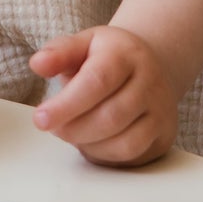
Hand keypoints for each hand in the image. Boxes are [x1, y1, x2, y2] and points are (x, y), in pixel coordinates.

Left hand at [29, 25, 178, 166]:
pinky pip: (133, 156)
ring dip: (89, 145)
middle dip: (73, 129)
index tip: (40, 118)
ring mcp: (162, 111)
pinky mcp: (164, 135)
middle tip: (52, 127)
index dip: (66, 105)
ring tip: (71, 132)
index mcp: (126, 54)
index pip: (97, 82)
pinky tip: (90, 142)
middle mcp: (150, 82)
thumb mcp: (82, 44)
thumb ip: (59, 53)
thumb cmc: (108, 57)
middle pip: (111, 117)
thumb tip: (38, 64)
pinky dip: (105, 155)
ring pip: (125, 143)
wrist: (150, 65)